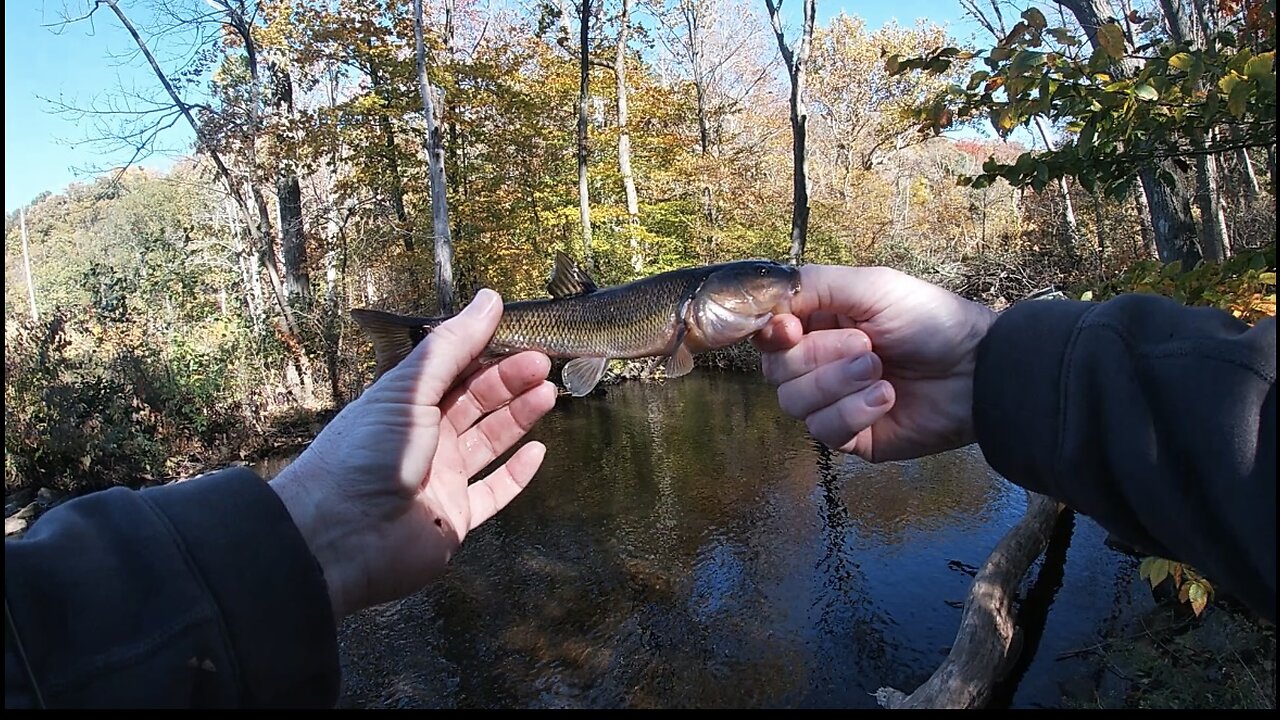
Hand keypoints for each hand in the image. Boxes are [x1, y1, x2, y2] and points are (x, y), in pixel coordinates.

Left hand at [269, 289, 557, 617]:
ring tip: (549, 394)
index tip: (524, 337)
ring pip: (489, 442)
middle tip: (544, 363)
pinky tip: (538, 452)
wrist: (340, 536)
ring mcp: (440, 479)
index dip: (489, 352)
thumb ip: (451, 345)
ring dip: (519, 417)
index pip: (455, 371)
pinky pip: (493, 493)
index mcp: (406, 405)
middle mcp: (424, 439)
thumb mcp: (408, 389)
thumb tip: (489, 298)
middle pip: (476, 403)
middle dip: (510, 381)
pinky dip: (517, 474)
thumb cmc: (365, 452)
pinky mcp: (455, 518)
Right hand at [754, 265, 996, 461]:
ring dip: (838, 385)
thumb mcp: (873, 286)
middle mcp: (819, 363)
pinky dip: (854, 412)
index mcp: (819, 323)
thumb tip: (765, 300)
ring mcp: (833, 401)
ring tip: (881, 372)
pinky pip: (825, 431)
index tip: (791, 329)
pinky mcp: (851, 436)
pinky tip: (886, 398)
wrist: (979, 371)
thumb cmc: (932, 321)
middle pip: (777, 370)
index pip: (768, 334)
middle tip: (869, 347)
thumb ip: (814, 284)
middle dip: (821, 357)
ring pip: (794, 403)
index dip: (773, 334)